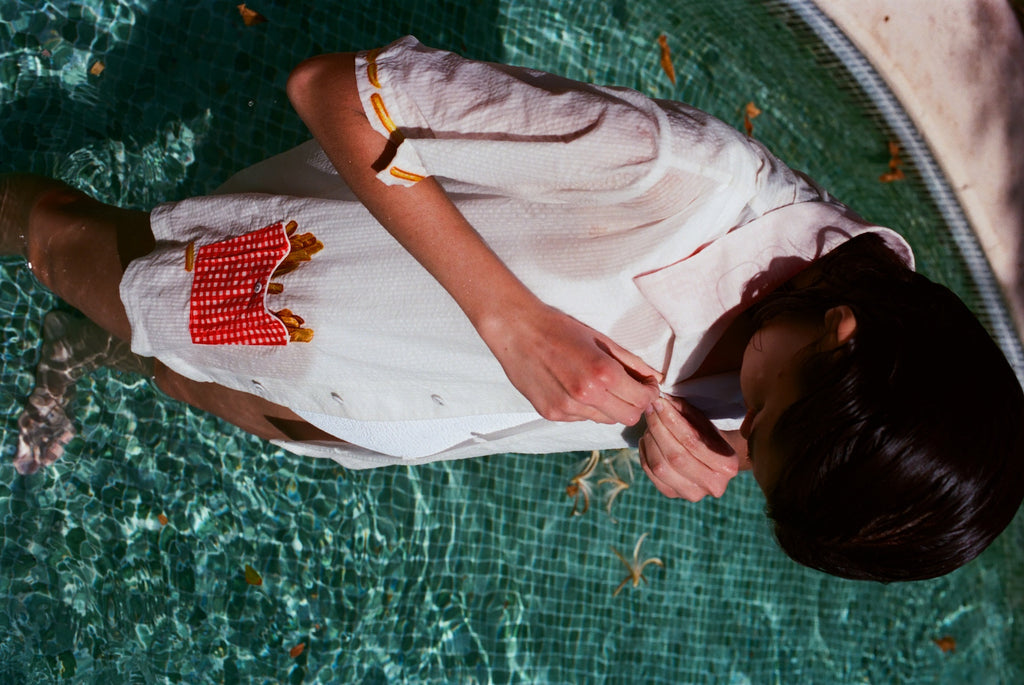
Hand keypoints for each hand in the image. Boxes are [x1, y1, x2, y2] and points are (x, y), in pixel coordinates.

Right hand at [479, 302, 660, 424]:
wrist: (517, 331)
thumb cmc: (559, 329)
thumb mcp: (601, 340)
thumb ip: (631, 362)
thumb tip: (656, 378)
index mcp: (603, 374)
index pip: (642, 400)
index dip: (649, 393)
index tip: (646, 386)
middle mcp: (586, 395)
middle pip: (628, 417)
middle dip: (634, 404)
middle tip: (628, 389)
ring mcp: (567, 408)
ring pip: (605, 420)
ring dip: (609, 407)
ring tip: (597, 386)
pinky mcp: (551, 414)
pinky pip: (581, 418)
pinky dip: (586, 408)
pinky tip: (574, 387)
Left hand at [639, 396, 739, 500]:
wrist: (715, 462)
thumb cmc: (710, 437)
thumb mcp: (705, 422)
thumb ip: (686, 411)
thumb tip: (662, 400)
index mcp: (727, 465)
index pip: (693, 442)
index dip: (672, 421)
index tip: (659, 402)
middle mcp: (712, 485)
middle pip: (675, 456)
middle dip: (658, 429)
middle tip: (649, 409)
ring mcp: (692, 494)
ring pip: (660, 467)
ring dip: (650, 441)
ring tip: (649, 423)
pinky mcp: (673, 495)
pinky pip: (651, 473)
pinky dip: (644, 453)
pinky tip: (647, 438)